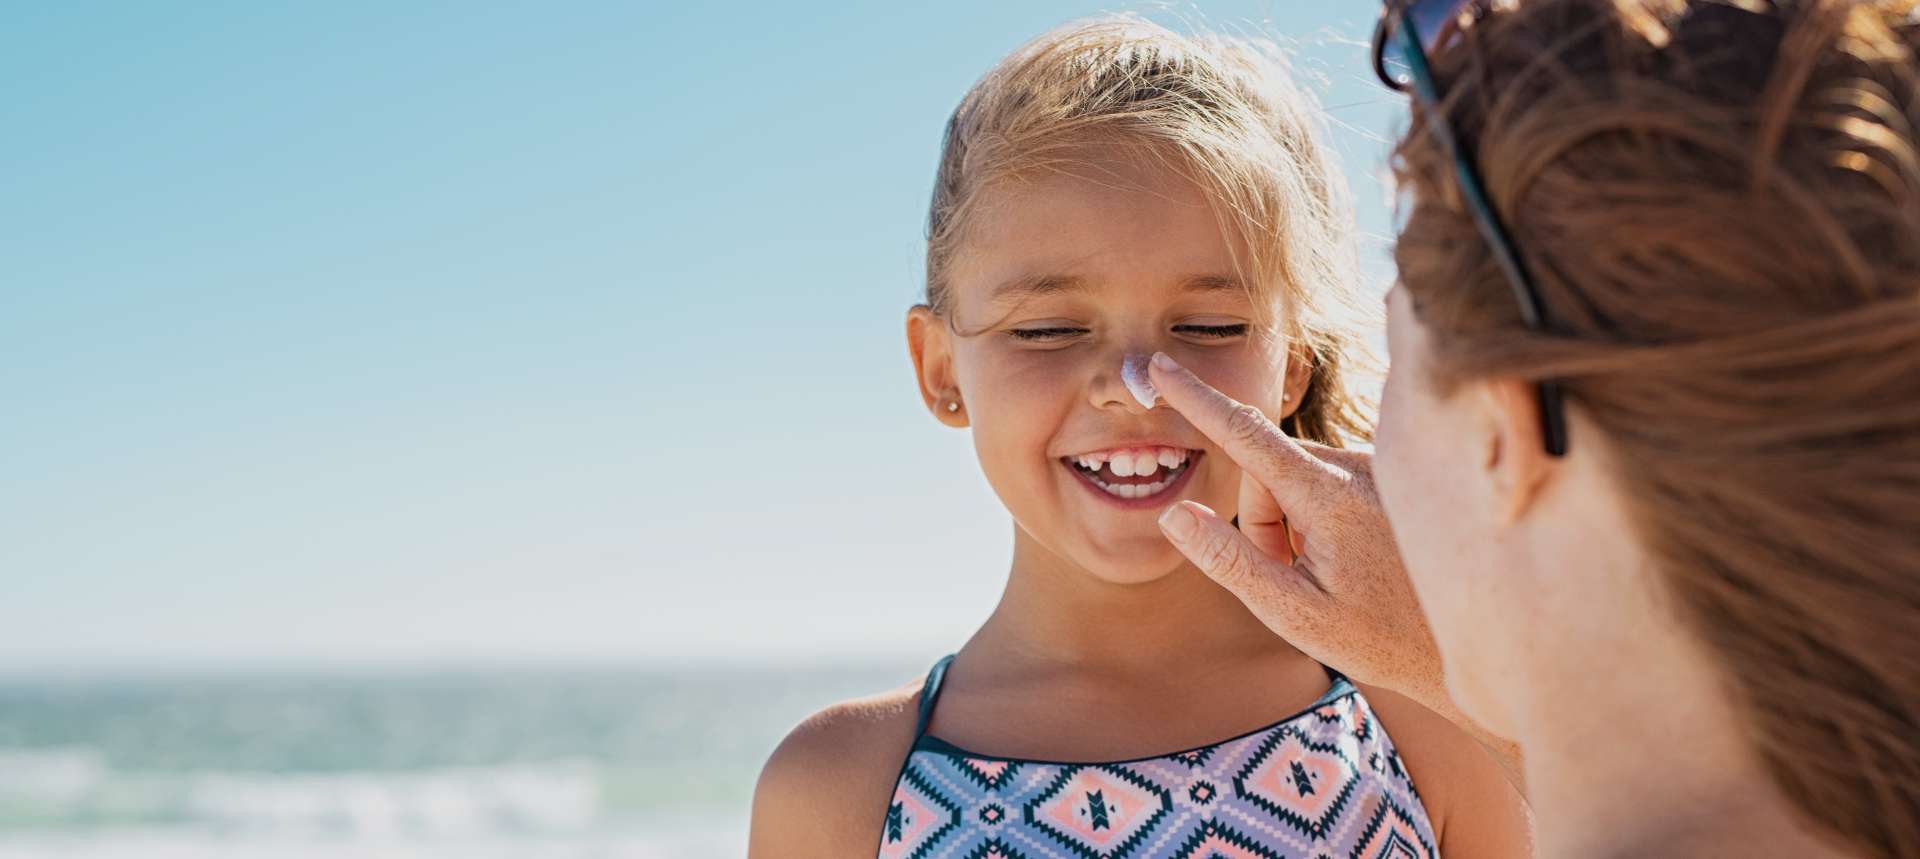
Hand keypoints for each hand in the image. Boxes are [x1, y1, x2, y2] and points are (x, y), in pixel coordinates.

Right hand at [1146, 351, 1446, 708]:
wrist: (1473, 641)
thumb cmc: (1381, 639)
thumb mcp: (1293, 613)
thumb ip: (1230, 561)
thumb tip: (1176, 514)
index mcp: (1330, 495)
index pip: (1245, 435)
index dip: (1195, 399)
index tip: (1159, 366)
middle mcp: (1358, 467)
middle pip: (1267, 473)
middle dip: (1263, 522)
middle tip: (1295, 581)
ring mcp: (1378, 469)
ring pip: (1295, 479)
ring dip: (1294, 524)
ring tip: (1333, 576)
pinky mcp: (1389, 476)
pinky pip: (1327, 483)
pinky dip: (1322, 518)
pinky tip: (1358, 561)